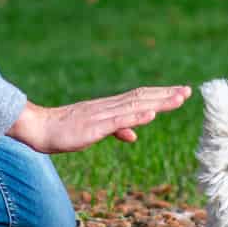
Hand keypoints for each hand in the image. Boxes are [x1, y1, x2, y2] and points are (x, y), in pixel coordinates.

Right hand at [7, 85, 191, 153]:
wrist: (38, 128)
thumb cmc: (64, 130)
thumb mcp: (95, 131)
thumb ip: (116, 130)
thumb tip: (134, 135)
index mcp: (109, 107)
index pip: (140, 97)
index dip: (161, 95)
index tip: (180, 92)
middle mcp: (108, 106)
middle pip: (142, 98)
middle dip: (166, 95)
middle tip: (188, 91)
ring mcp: (101, 115)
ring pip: (134, 106)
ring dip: (157, 102)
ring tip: (178, 99)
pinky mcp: (93, 126)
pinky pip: (117, 121)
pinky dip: (135, 117)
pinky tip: (150, 115)